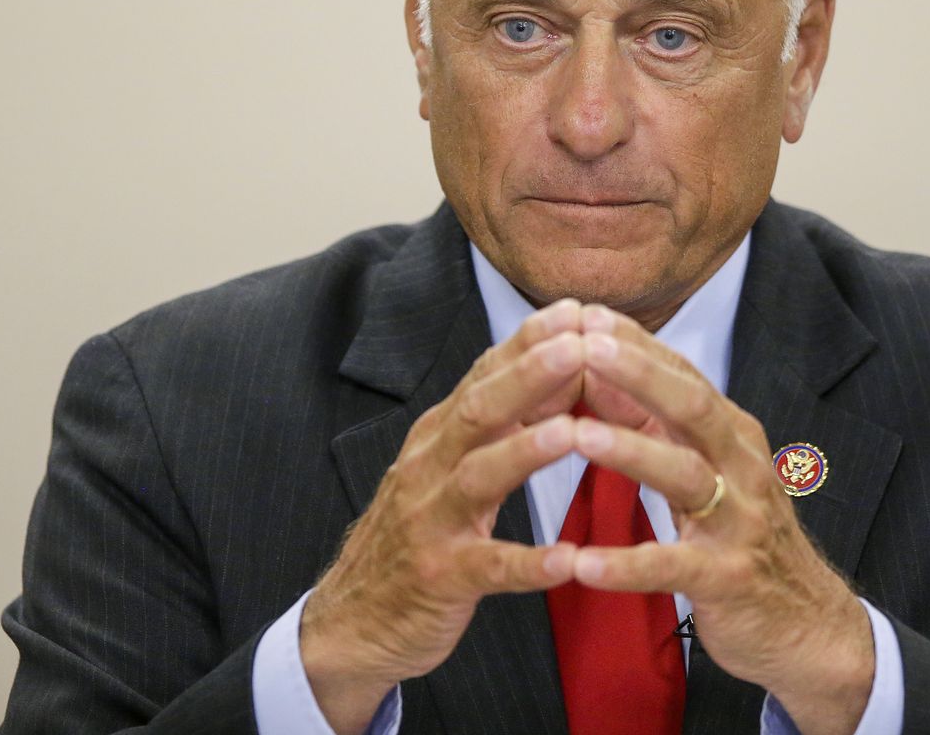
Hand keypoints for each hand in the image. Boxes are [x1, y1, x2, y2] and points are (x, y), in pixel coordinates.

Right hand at [299, 299, 587, 733]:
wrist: (352, 620)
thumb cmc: (419, 534)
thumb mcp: (451, 467)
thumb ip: (499, 423)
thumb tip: (561, 369)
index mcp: (439, 436)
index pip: (485, 376)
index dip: (528, 342)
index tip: (576, 308)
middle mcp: (430, 467)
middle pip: (479, 411)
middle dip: (529, 375)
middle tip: (578, 343)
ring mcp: (431, 522)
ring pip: (478, 478)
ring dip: (524, 454)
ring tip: (570, 434)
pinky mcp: (439, 579)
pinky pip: (487, 569)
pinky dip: (527, 564)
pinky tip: (566, 561)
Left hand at [571, 304, 876, 734]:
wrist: (807, 625)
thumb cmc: (742, 538)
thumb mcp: (709, 473)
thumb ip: (660, 428)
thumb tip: (597, 375)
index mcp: (733, 436)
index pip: (683, 375)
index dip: (636, 344)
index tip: (585, 312)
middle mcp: (743, 468)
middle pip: (692, 408)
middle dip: (640, 374)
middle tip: (586, 346)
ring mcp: (741, 522)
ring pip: (686, 476)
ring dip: (630, 452)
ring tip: (576, 435)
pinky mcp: (730, 579)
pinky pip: (674, 567)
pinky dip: (628, 565)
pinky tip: (582, 563)